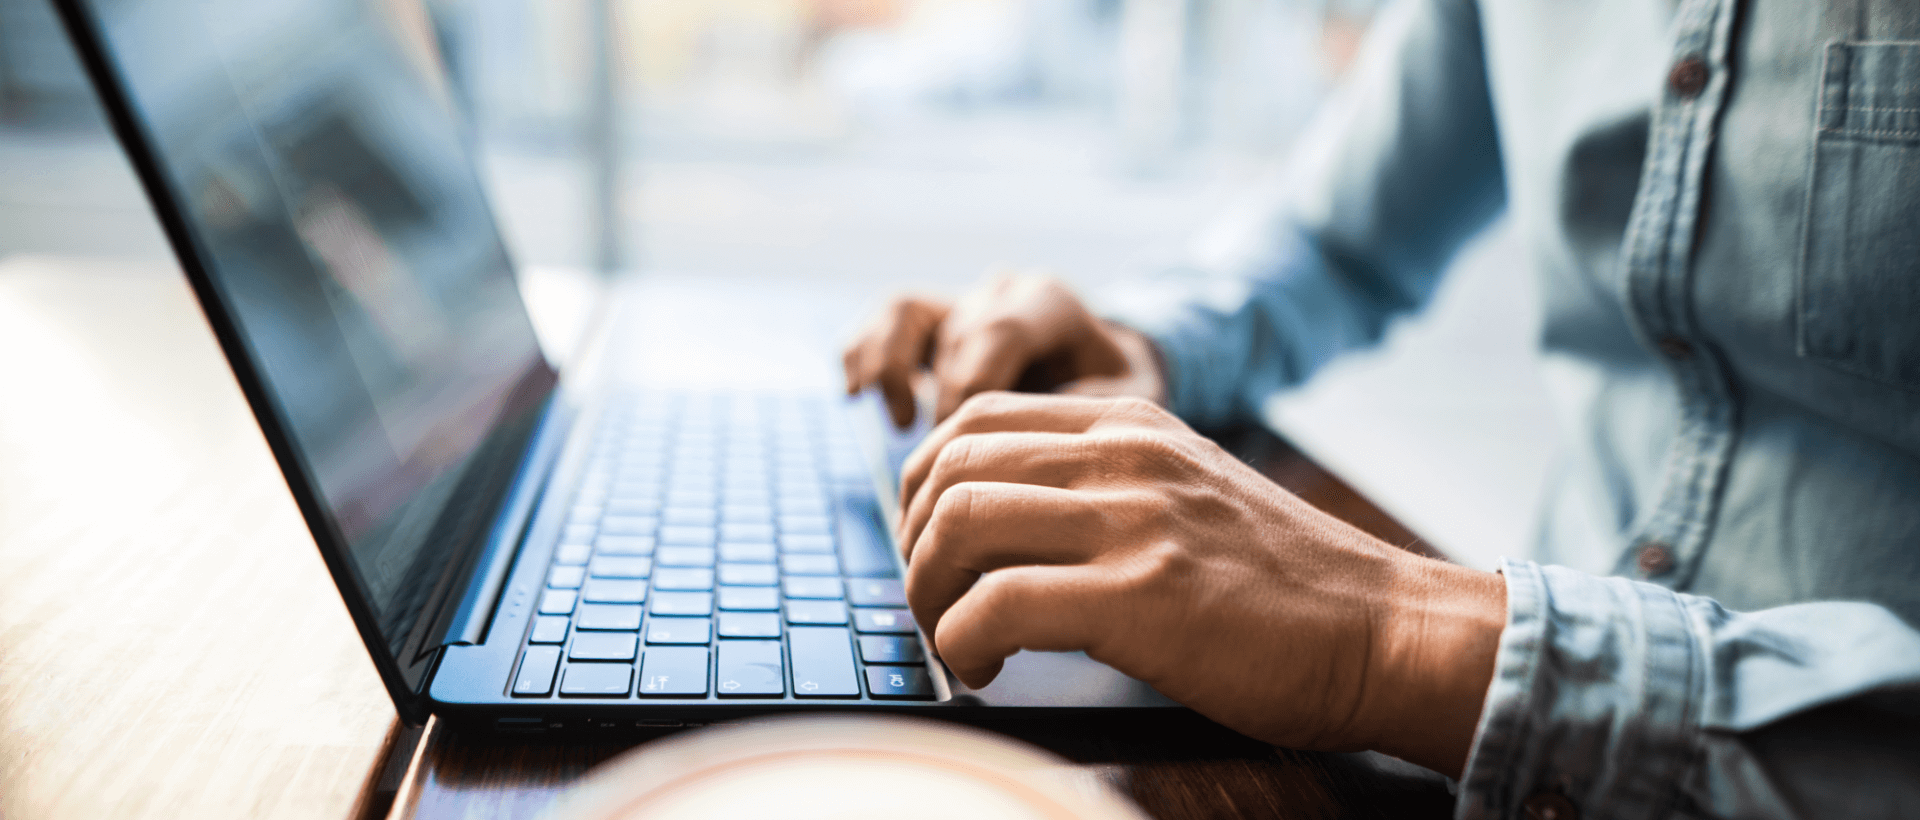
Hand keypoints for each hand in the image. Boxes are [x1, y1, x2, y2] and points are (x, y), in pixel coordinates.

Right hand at [842, 271, 1165, 428]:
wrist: (1106, 372)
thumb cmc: (1118, 395)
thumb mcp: (1127, 402)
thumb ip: (1087, 411)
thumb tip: (1032, 436)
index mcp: (1052, 302)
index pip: (999, 332)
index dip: (977, 393)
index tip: (975, 447)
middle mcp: (1002, 291)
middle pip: (954, 335)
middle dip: (947, 402)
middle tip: (953, 459)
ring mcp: (963, 300)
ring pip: (904, 312)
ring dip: (891, 370)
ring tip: (901, 424)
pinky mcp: (931, 319)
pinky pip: (883, 320)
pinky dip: (861, 353)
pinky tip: (855, 396)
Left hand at [896, 392, 1505, 776]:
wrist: (1384, 632)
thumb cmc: (1288, 588)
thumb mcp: (1189, 496)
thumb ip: (1106, 490)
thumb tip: (1001, 528)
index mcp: (1131, 426)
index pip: (975, 419)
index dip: (923, 483)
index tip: (928, 544)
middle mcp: (1125, 457)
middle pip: (949, 468)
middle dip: (913, 545)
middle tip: (933, 602)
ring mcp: (1133, 521)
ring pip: (958, 526)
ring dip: (928, 595)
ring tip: (954, 639)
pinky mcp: (1140, 597)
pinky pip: (995, 607)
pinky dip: (963, 643)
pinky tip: (985, 670)